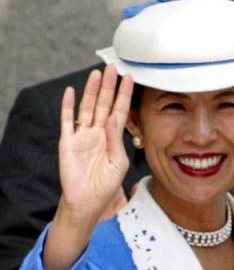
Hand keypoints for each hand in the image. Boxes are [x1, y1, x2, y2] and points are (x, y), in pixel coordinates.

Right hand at [43, 66, 132, 269]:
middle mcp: (97, 133)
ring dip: (91, 91)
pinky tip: (71, 92)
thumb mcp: (118, 162)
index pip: (119, 111)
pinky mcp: (68, 143)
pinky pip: (67, 121)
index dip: (124, 95)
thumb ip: (116, 140)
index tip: (130, 78)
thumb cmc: (106, 185)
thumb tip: (113, 118)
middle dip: (108, 86)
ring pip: (87, 108)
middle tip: (113, 67)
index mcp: (112, 137)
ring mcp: (82, 136)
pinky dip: (68, 106)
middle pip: (104, 104)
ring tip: (96, 74)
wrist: (88, 202)